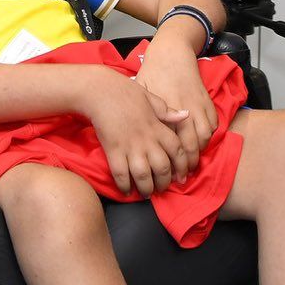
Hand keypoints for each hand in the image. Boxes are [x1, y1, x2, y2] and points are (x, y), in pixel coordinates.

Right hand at [81, 69, 186, 196]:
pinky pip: (121, 174)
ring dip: (146, 188)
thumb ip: (167, 111)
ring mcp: (130, 146)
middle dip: (164, 183)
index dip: (182, 166)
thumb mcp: (150, 98)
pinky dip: (124, 186)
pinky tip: (126, 190)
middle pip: (163, 168)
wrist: (99, 91)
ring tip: (146, 193)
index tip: (182, 176)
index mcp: (158, 126)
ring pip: (144, 175)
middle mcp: (147, 139)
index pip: (178, 151)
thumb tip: (185, 115)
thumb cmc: (124, 92)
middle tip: (162, 188)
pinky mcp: (113, 150)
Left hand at [135, 39, 215, 182]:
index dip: (172, 161)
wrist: (173, 51)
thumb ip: (142, 113)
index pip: (173, 143)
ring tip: (191, 164)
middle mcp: (185, 111)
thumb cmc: (153, 71)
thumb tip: (132, 135)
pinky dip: (209, 136)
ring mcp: (198, 106)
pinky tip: (201, 144)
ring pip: (204, 137)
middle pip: (191, 145)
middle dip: (188, 164)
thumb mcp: (142, 91)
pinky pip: (213, 124)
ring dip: (199, 152)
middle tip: (182, 177)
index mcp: (167, 110)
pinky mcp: (207, 101)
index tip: (168, 174)